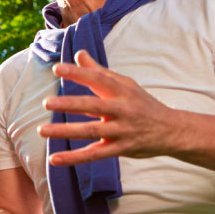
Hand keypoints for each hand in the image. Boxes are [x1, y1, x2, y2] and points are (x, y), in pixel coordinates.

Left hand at [39, 49, 179, 165]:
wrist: (172, 130)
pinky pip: (95, 155)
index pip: (99, 80)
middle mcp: (123, 110)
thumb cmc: (143, 104)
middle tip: (46, 102)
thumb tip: (79, 54)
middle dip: (70, 104)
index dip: (78, 73)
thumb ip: (99, 72)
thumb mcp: (126, 85)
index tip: (57, 69)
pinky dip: (74, 158)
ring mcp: (122, 131)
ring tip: (42, 131)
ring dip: (65, 131)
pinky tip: (55, 159)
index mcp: (123, 91)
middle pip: (94, 106)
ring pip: (91, 131)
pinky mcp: (120, 149)